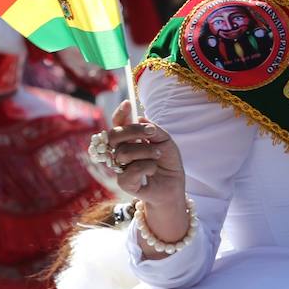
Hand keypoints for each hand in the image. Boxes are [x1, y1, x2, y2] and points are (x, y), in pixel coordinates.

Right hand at [94, 100, 188, 246]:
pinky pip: (131, 170)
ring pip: (124, 152)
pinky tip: (153, 169)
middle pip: (114, 136)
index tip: (127, 103)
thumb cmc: (167, 162)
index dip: (120, 113)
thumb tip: (140, 118)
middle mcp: (121, 152)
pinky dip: (147, 166)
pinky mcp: (124, 183)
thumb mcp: (165, 141)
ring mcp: (120, 167)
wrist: (173, 185)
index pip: (118, 124)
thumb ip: (153, 129)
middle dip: (134, 130)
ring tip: (158, 155)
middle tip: (151, 133)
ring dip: (146, 151)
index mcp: (129, 140)